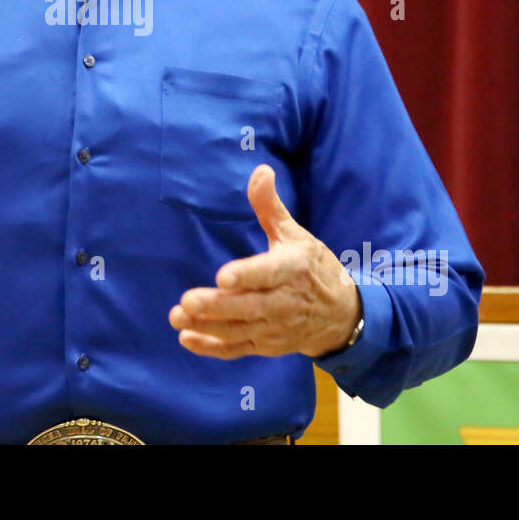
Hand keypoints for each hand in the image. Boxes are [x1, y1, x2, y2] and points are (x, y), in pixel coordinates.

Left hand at [169, 164, 361, 358]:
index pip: (269, 273)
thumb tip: (260, 170)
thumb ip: (270, 206)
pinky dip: (213, 348)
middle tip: (187, 301)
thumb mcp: (295, 234)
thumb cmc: (313, 267)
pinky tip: (187, 338)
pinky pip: (238, 349)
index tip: (223, 277)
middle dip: (217, 306)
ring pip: (239, 330)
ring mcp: (275, 327)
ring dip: (207, 326)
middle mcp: (284, 301)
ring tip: (177, 316)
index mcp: (293, 269)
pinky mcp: (266, 345)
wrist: (340, 315)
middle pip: (248, 306)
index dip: (247, 275)